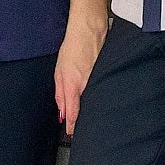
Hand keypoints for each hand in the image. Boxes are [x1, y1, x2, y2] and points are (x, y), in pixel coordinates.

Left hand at [55, 13, 107, 136]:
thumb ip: (60, 93)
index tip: (72, 134)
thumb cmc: (73, 47)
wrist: (89, 30)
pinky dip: (98, 97)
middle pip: (84, 110)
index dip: (73, 126)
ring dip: (90, 110)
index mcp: (72, 85)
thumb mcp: (59, 71)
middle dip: (82, 122)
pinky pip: (100, 91)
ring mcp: (97, 81)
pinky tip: (98, 100)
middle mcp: (86, 85)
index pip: (73, 113)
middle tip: (80, 131)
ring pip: (93, 101)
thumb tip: (61, 113)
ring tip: (89, 118)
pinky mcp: (105, 75)